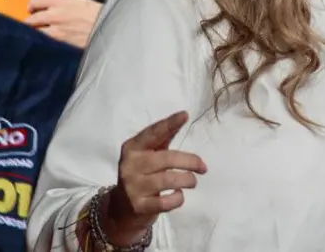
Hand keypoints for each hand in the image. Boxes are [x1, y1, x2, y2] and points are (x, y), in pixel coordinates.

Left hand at [25, 0, 100, 47]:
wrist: (106, 28)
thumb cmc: (96, 14)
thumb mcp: (79, 0)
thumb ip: (62, 2)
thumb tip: (50, 4)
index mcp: (61, 0)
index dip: (32, 3)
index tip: (32, 7)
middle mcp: (55, 14)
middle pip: (32, 17)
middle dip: (30, 20)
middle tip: (32, 21)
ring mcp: (56, 30)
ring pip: (35, 32)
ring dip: (34, 32)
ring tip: (37, 32)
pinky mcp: (60, 43)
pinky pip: (44, 42)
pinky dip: (42, 42)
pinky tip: (44, 41)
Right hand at [101, 111, 205, 246]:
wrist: (121, 210)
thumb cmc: (140, 175)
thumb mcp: (146, 155)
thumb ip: (162, 139)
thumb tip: (182, 117)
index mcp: (132, 147)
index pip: (153, 133)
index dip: (169, 124)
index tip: (184, 115)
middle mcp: (130, 164)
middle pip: (166, 158)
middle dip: (189, 161)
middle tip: (203, 167)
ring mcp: (133, 186)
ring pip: (168, 180)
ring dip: (187, 180)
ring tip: (192, 181)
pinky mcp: (139, 206)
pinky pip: (166, 201)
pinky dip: (178, 198)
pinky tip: (179, 195)